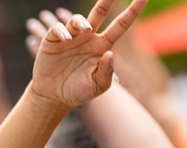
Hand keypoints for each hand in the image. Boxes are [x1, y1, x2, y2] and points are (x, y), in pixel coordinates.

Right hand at [28, 0, 146, 109]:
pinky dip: (62, 30)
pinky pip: (59, 28)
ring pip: (78, 19)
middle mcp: (88, 37)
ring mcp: (71, 37)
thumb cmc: (78, 91)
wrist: (53, 97)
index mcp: (103, 46)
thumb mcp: (97, 86)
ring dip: (82, 21)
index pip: (121, 25)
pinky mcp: (53, 40)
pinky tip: (66, 39)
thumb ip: (107, 72)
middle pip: (100, 11)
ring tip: (86, 28)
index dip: (133, 11)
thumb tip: (109, 53)